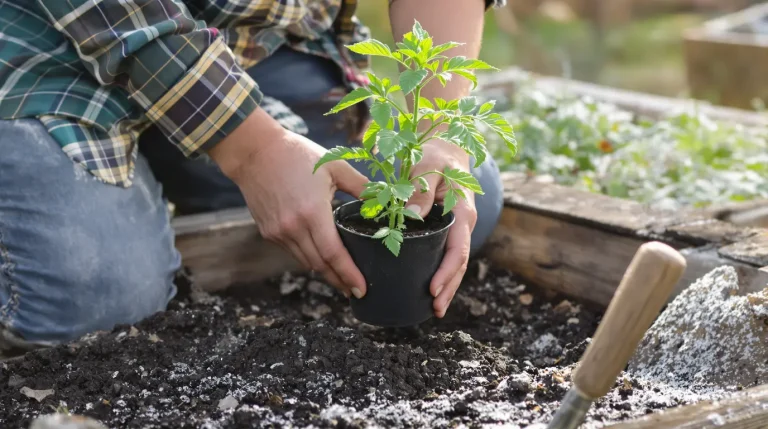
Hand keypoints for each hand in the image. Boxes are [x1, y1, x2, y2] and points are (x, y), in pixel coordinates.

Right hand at [209, 108, 368, 297]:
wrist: (254, 151)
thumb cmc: (297, 154)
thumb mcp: (334, 166)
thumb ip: (361, 187)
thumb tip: (383, 201)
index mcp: (312, 212)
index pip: (333, 254)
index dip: (348, 274)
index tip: (361, 289)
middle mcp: (293, 227)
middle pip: (320, 265)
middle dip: (339, 281)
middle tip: (356, 290)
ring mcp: (278, 232)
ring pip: (306, 262)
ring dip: (324, 272)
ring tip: (342, 278)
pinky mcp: (268, 232)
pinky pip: (293, 252)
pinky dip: (309, 258)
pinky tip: (321, 258)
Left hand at [405, 139, 476, 317]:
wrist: (444, 147)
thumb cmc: (435, 154)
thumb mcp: (428, 164)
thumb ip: (421, 187)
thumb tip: (412, 215)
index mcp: (462, 211)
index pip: (458, 249)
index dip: (447, 272)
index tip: (433, 289)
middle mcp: (463, 224)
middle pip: (459, 263)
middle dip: (449, 288)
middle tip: (435, 310)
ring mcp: (456, 228)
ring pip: (454, 263)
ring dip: (447, 286)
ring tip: (434, 308)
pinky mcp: (446, 229)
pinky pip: (446, 254)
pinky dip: (440, 273)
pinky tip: (428, 288)